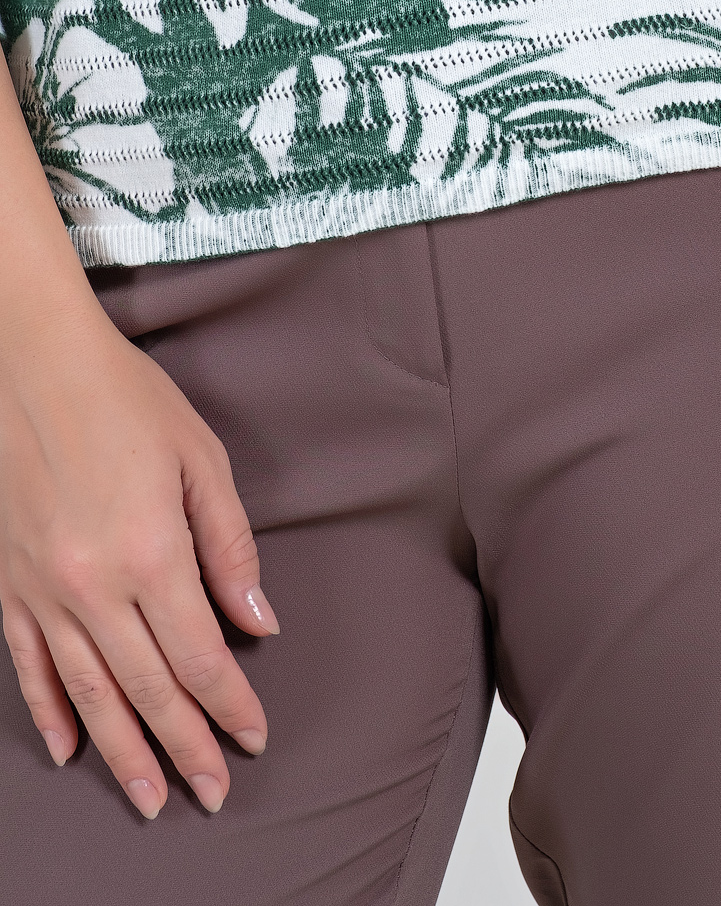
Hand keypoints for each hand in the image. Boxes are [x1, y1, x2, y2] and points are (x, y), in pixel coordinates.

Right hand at [0, 301, 278, 818]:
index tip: (252, 738)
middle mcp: (93, 587)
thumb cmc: (125, 400)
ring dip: (122, 750)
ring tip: (149, 796)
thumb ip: (229, 546)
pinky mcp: (7, 585)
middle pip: (148, 689)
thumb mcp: (200, 459)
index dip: (229, 705)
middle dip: (185, 747)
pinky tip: (70, 748)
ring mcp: (43, 591)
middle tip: (211, 792)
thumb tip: (257, 619)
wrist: (31, 362)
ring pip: (88, 693)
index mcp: (151, 554)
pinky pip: (28, 665)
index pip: (201, 656)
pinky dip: (51, 711)